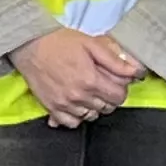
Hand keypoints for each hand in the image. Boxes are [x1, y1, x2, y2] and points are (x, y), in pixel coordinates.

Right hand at [8, 27, 140, 127]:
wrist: (30, 45)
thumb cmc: (60, 42)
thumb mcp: (91, 44)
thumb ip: (114, 61)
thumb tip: (136, 72)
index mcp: (91, 80)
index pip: (119, 97)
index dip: (120, 89)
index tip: (114, 82)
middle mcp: (79, 96)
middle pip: (106, 108)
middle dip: (108, 97)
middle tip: (101, 84)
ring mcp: (64, 104)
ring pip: (91, 117)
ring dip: (93, 107)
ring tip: (87, 92)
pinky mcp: (51, 108)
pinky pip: (71, 123)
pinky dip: (77, 116)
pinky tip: (76, 104)